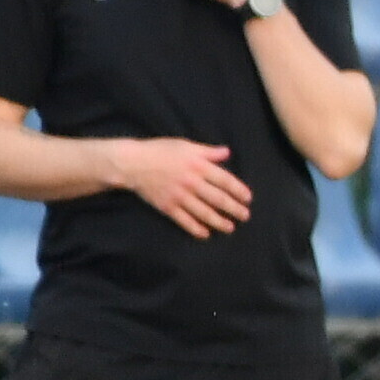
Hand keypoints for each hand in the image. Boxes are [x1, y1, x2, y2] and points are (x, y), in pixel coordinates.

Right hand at [111, 138, 250, 238]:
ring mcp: (179, 196)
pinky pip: (184, 220)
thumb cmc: (160, 151)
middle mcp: (191, 183)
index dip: (238, 190)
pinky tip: (205, 234)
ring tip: (230, 227)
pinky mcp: (167, 207)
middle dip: (234, 209)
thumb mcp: (186, 145)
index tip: (248, 199)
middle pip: (218, 199)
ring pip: (204, 212)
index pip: (225, 181)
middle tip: (245, 216)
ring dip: (219, 222)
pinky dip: (195, 228)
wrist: (132, 163)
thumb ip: (208, 152)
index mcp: (198, 166)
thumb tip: (227, 152)